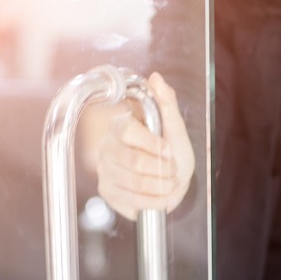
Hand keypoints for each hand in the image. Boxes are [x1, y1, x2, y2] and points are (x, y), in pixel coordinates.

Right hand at [96, 72, 194, 218]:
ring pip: (134, 183)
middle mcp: (107, 146)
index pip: (128, 132)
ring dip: (161, 186)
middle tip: (174, 170)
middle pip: (133, 162)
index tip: (170, 150)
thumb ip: (166, 103)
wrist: (171, 179)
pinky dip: (154, 201)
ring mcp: (105, 170)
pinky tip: (161, 196)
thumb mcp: (175, 127)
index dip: (153, 145)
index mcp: (120, 125)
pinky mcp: (107, 192)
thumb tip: (156, 78)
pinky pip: (131, 201)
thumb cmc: (172, 151)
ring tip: (170, 183)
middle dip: (162, 170)